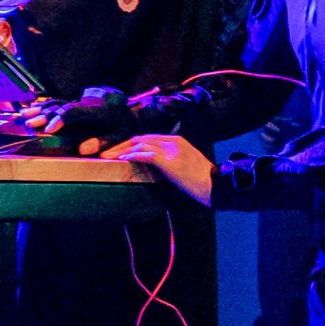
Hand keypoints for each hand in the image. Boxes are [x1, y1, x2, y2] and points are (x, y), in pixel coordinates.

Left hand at [100, 131, 214, 206]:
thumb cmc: (203, 180)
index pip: (148, 138)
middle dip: (122, 145)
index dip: (131, 144)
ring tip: (108, 157)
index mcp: (178, 141)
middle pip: (141, 139)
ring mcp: (172, 150)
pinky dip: (132, 156)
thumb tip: (154, 165)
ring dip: (121, 151)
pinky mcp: (169, 161)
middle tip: (107, 153)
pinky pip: (145, 155)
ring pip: (140, 145)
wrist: (217, 187)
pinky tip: (122, 160)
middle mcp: (174, 142)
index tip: (118, 151)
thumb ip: (171, 160)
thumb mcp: (186, 164)